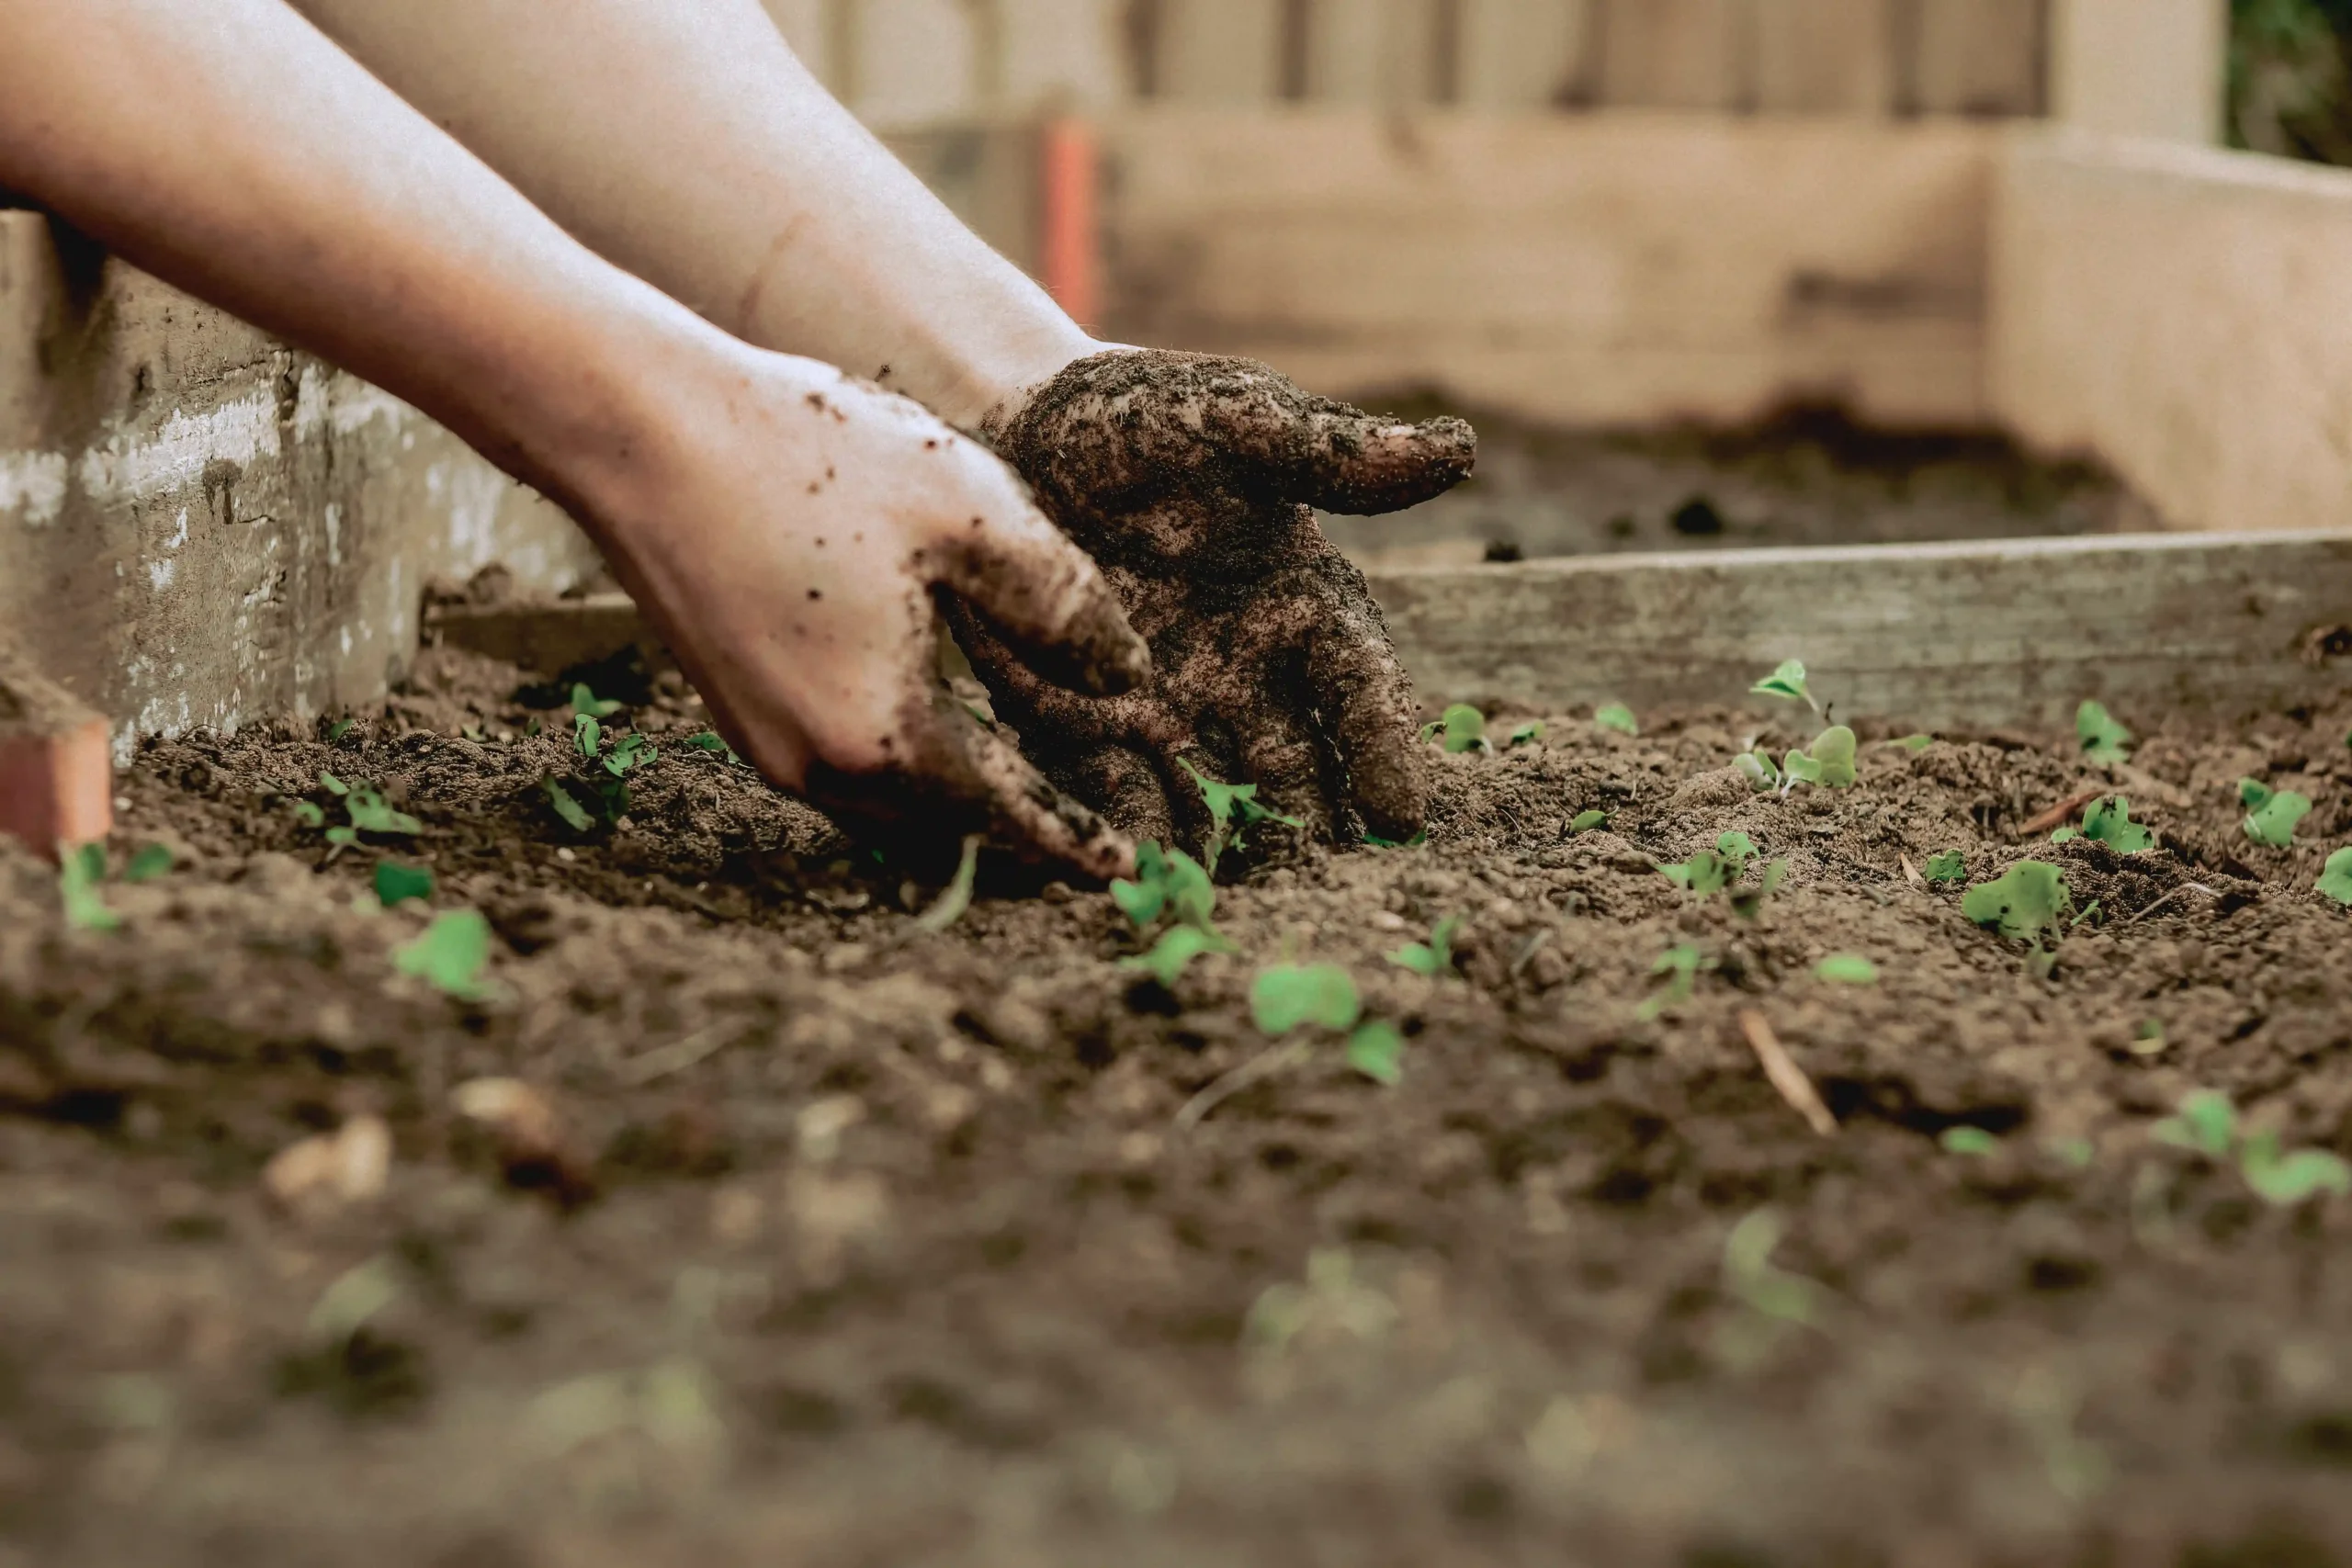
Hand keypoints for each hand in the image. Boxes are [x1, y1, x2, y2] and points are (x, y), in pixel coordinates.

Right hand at [582, 345, 1148, 879]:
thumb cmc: (810, 456)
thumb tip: (1126, 677)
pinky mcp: (736, 711)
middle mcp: (819, 766)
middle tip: (1089, 825)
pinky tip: (935, 720)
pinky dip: (902, 766)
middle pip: (946, 830)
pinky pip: (843, 770)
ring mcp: (766, 744)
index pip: (1008, 817)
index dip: (1075, 842)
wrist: (641, 429)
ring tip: (1024, 778)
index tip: (1127, 869)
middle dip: (1018, 832)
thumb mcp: (971, 512)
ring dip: (956, 803)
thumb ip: (1063, 605)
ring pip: (889, 808)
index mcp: (887, 736)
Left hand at [949, 350, 1474, 852]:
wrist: (1012, 432)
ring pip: (1217, 801)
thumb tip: (1459, 449)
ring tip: (1239, 910)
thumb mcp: (1232, 420)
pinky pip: (1119, 798)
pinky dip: (1134, 840)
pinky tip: (1141, 881)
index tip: (1401, 816)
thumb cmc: (1139, 419)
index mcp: (1303, 606)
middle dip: (1313, 832)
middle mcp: (1248, 676)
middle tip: (1327, 893)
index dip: (1383, 749)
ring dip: (1231, 854)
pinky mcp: (1089, 731)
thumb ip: (1328, 451)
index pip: (1359, 688)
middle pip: (1297, 770)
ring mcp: (1171, 712)